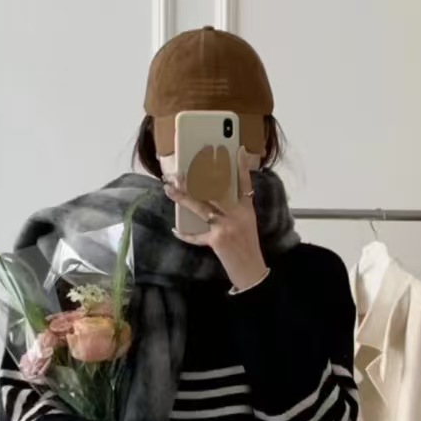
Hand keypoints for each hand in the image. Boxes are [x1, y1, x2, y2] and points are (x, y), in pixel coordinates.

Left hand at [165, 146, 269, 290]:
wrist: (251, 271)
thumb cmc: (247, 247)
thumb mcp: (246, 223)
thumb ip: (234, 208)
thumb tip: (211, 196)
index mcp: (246, 209)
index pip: (244, 183)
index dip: (241, 166)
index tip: (236, 149)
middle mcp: (238, 214)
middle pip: (215, 190)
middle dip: (195, 178)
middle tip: (180, 171)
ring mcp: (227, 226)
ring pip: (201, 207)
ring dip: (183, 197)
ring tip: (169, 189)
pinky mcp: (218, 240)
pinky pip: (197, 235)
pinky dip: (186, 234)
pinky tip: (175, 229)